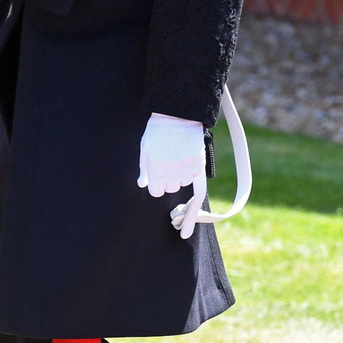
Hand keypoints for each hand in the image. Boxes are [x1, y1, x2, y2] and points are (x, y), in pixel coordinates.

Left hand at [138, 112, 205, 239]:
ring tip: (176, 158)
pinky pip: (197, 189)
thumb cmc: (157, 131)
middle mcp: (173, 174)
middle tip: (167, 163)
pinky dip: (190, 200)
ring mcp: (187, 172)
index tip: (155, 178)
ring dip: (180, 178)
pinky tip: (184, 226)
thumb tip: (142, 184)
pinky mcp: (199, 167)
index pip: (155, 191)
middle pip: (169, 189)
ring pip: (182, 185)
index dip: (155, 184)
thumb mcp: (145, 148)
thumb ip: (144, 169)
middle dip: (167, 180)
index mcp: (157, 170)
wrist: (178, 116)